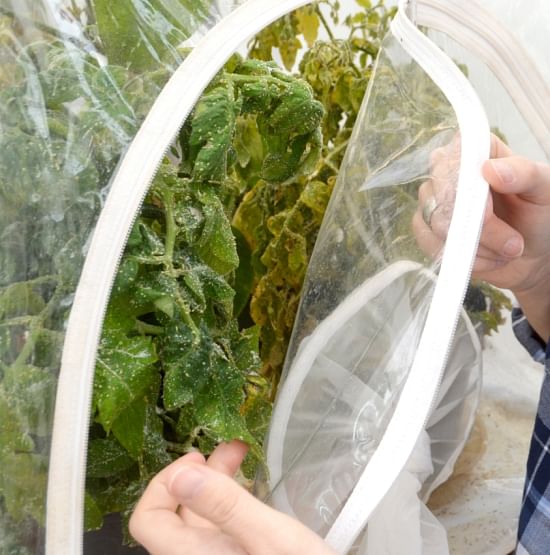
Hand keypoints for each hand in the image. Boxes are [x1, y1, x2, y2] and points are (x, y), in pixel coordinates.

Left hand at [129, 440, 336, 554]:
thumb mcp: (272, 538)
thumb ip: (226, 506)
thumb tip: (180, 475)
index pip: (148, 520)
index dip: (162, 484)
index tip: (196, 460)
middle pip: (178, 512)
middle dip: (201, 471)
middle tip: (231, 448)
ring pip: (201, 517)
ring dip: (216, 481)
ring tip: (242, 454)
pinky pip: (221, 528)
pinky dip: (230, 500)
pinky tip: (249, 487)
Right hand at [414, 134, 549, 340]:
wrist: (532, 254)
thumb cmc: (538, 214)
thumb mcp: (543, 189)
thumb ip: (523, 173)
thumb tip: (490, 169)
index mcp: (478, 153)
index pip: (455, 155)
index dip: (469, 184)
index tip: (493, 208)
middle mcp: (449, 174)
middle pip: (444, 194)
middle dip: (483, 226)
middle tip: (514, 242)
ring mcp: (435, 203)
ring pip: (438, 223)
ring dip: (478, 245)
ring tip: (506, 250)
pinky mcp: (427, 231)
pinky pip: (432, 244)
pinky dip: (466, 258)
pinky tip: (488, 258)